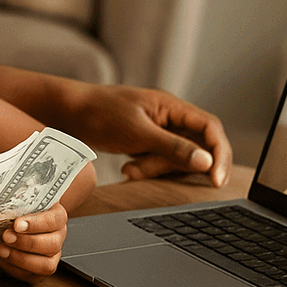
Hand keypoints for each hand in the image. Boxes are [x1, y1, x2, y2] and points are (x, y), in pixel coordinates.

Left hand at [0, 203, 66, 283]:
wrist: (14, 222)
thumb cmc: (17, 210)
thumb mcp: (19, 200)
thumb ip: (16, 201)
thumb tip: (1, 201)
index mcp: (57, 217)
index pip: (54, 220)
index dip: (36, 224)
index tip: (17, 224)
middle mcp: (58, 237)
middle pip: (52, 244)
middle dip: (26, 242)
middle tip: (6, 237)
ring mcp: (52, 256)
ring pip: (46, 265)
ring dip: (20, 258)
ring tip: (1, 249)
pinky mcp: (40, 272)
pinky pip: (31, 276)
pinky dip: (13, 269)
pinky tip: (0, 258)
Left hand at [76, 84, 232, 186]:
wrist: (66, 114)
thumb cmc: (100, 114)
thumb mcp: (138, 133)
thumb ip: (173, 148)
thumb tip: (207, 162)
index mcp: (173, 106)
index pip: (211, 128)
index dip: (220, 154)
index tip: (216, 179)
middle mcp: (170, 118)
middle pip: (196, 147)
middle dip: (176, 166)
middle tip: (149, 171)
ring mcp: (158, 131)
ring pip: (176, 159)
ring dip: (155, 169)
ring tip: (130, 169)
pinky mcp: (146, 144)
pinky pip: (158, 163)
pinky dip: (145, 169)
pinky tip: (127, 169)